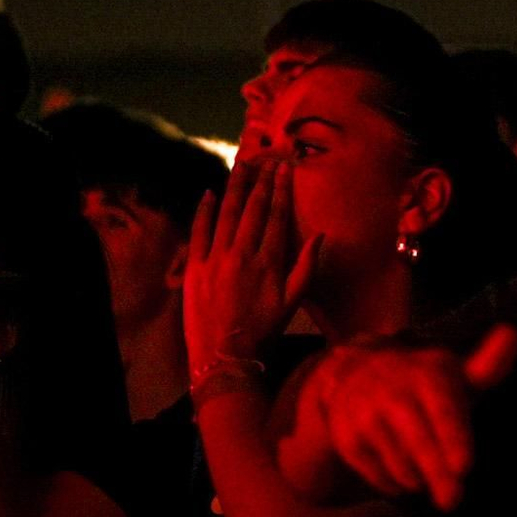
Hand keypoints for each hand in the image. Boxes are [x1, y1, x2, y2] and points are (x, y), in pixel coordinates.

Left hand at [183, 160, 317, 365]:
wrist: (225, 356)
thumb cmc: (263, 330)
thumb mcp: (293, 302)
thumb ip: (307, 267)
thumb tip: (321, 235)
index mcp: (269, 262)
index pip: (276, 217)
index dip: (280, 190)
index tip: (284, 170)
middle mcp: (242, 255)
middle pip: (253, 210)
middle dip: (261, 182)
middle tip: (266, 161)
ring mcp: (216, 259)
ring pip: (227, 215)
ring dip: (235, 188)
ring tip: (241, 166)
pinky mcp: (195, 268)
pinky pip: (199, 232)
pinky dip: (204, 211)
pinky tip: (209, 193)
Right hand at [300, 325, 516, 509]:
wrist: (355, 375)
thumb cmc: (424, 383)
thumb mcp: (456, 373)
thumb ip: (489, 364)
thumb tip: (513, 333)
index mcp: (428, 375)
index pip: (442, 410)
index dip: (453, 438)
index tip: (464, 466)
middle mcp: (393, 393)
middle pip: (419, 443)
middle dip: (438, 474)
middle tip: (452, 501)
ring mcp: (366, 416)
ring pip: (401, 466)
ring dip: (420, 478)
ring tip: (429, 471)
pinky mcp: (347, 440)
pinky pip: (380, 476)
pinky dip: (397, 483)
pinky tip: (405, 471)